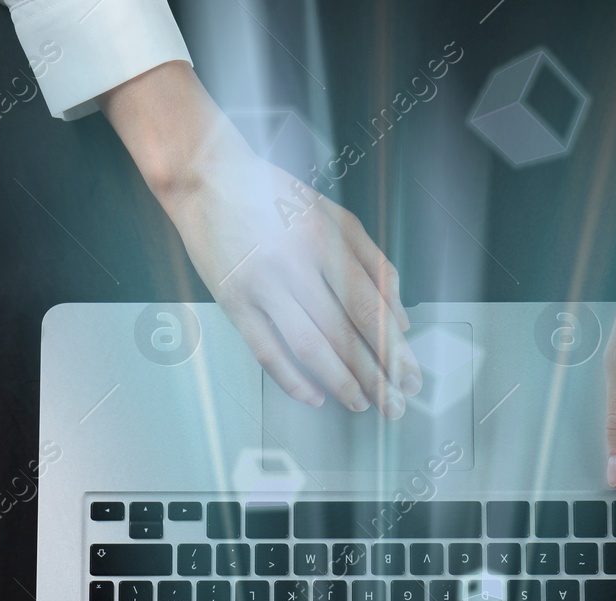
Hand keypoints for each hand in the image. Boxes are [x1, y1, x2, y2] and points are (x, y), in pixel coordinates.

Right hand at [101, 62, 418, 416]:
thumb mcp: (335, 216)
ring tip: (362, 403)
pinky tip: (314, 396)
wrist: (205, 181)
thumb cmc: (272, 195)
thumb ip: (374, 263)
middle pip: (344, 334)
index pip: (369, 307)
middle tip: (394, 404)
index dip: (393, 349)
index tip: (409, 376)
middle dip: (375, 375)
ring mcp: (261, 286)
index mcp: (325, 241)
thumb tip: (399, 316)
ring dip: (340, 382)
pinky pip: (266, 351)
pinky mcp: (233, 302)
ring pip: (309, 348)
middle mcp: (294, 265)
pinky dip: (292, 380)